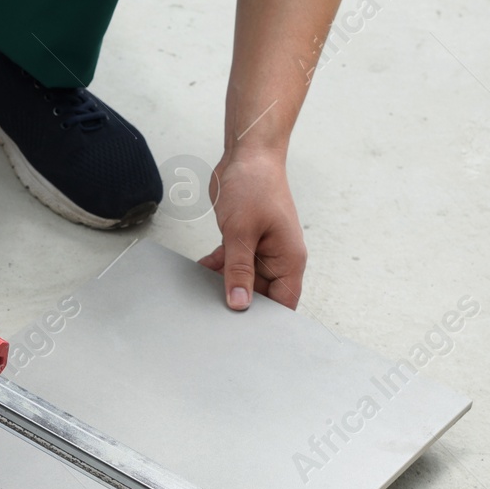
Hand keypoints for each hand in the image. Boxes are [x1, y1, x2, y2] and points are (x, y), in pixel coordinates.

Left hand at [197, 149, 307, 310]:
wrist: (247, 155)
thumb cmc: (255, 186)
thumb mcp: (242, 233)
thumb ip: (238, 270)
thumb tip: (239, 303)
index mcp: (289, 260)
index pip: (283, 303)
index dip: (268, 321)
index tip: (245, 333)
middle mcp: (277, 258)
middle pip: (260, 295)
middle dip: (239, 302)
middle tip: (214, 313)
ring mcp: (260, 250)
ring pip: (242, 280)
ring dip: (223, 284)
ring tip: (203, 292)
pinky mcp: (244, 241)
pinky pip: (231, 264)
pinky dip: (217, 268)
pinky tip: (201, 270)